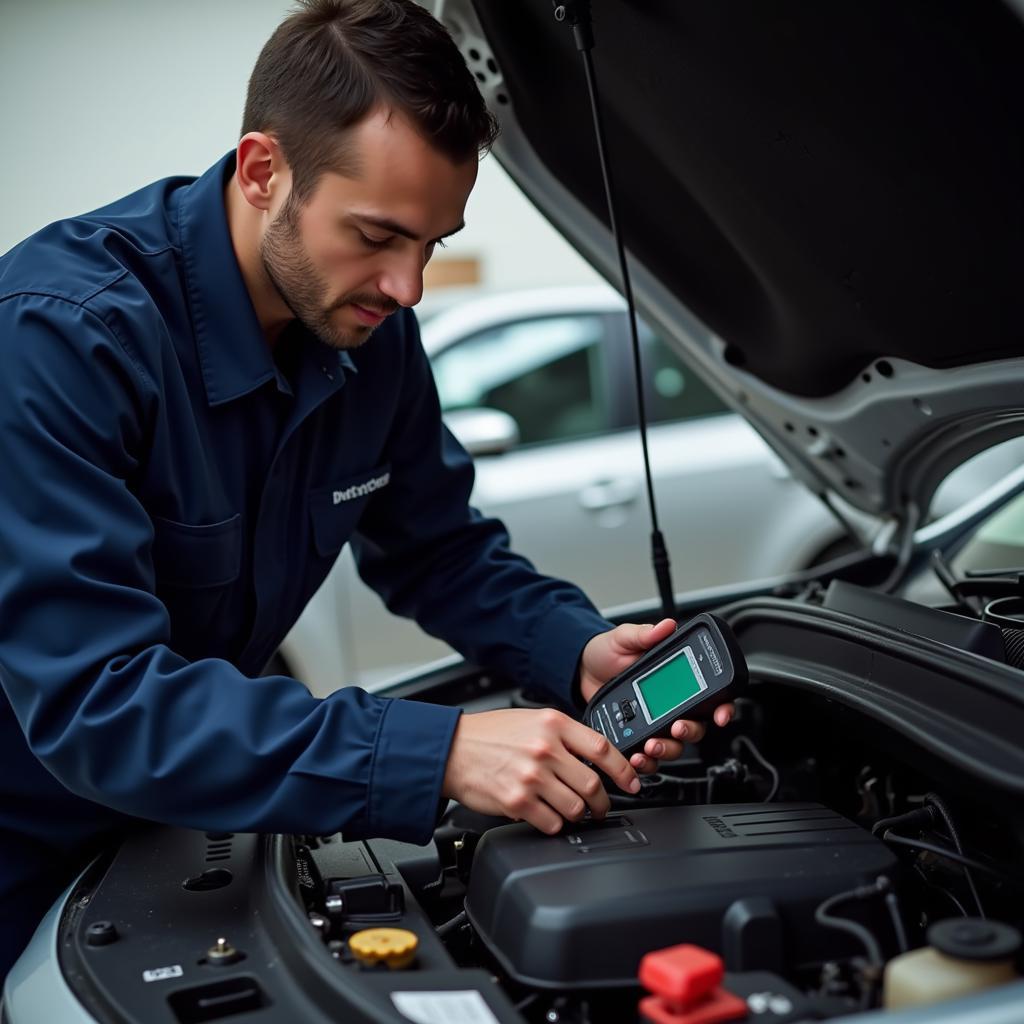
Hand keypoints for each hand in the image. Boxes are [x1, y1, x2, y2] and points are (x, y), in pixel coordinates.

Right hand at [442, 707, 641, 834]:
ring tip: (572, 811)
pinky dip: (555, 824)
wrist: (451, 749)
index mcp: (553, 724)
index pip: (602, 748)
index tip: (632, 782)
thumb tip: (594, 757)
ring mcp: (531, 776)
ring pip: (576, 807)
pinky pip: (552, 823)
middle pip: (593, 784)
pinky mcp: (517, 801)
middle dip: (603, 801)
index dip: (624, 770)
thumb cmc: (489, 734)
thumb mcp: (531, 719)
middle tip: (601, 806)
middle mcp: (545, 749)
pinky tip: (547, 815)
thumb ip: (563, 735)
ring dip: (578, 814)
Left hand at [579, 619, 734, 774]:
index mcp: (676, 680)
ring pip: (674, 746)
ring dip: (667, 750)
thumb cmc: (607, 651)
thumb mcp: (625, 638)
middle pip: (696, 727)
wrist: (580, 669)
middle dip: (690, 732)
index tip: (720, 715)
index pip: (710, 696)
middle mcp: (672, 704)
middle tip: (676, 728)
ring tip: (651, 746)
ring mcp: (655, 723)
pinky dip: (646, 762)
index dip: (723, 707)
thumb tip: (666, 626)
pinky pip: (649, 758)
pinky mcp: (637, 737)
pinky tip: (636, 757)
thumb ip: (645, 634)